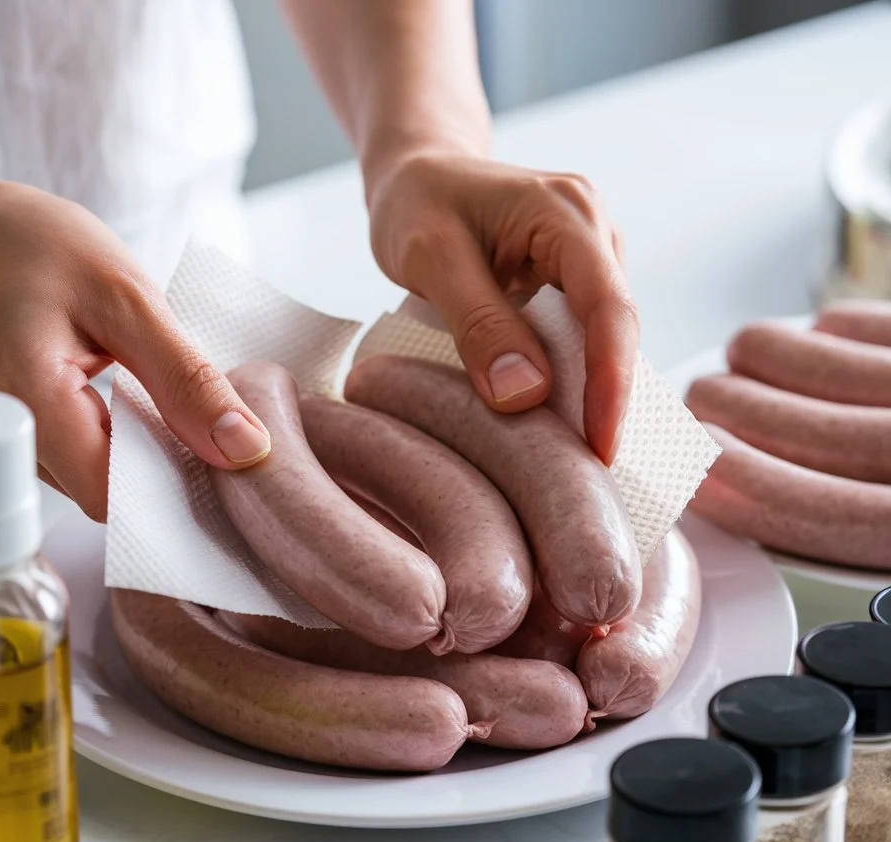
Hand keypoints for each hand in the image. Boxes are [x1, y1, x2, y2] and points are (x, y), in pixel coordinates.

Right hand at [0, 172, 270, 520]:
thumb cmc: (34, 247)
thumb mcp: (128, 300)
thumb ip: (185, 379)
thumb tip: (245, 449)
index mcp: (34, 408)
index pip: (112, 499)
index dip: (174, 491)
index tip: (226, 464)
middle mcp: (19, 441)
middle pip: (109, 499)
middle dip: (171, 478)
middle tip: (223, 437)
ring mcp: (25, 443)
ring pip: (103, 483)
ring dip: (154, 459)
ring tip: (192, 417)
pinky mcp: (38, 433)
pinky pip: (94, 459)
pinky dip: (134, 442)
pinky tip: (160, 411)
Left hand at [366, 151, 637, 463]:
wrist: (417, 173)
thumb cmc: (416, 203)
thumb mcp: (431, 256)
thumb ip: (478, 322)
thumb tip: (527, 395)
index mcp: (566, 212)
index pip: (607, 307)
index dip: (610, 384)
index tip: (601, 448)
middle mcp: (593, 230)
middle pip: (616, 329)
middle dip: (608, 402)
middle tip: (590, 476)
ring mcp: (590, 256)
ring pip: (603, 339)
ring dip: (591, 397)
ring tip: (575, 464)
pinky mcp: (574, 281)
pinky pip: (582, 338)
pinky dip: (571, 381)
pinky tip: (557, 426)